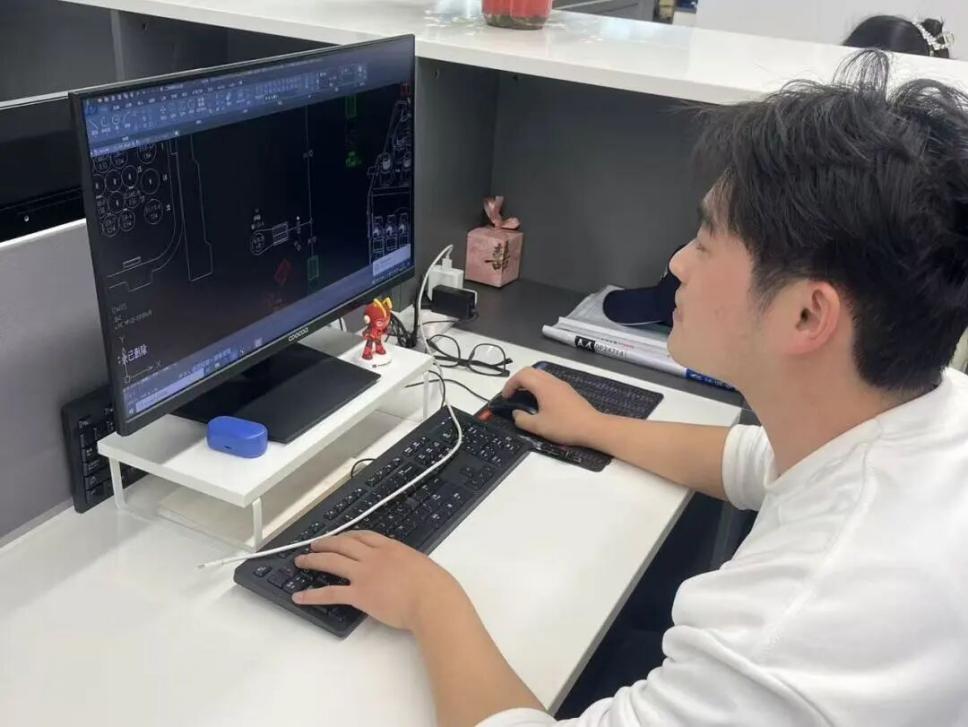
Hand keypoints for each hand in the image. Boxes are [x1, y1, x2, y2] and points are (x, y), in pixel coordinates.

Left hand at [293, 531, 466, 631]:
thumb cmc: (435, 585)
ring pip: (332, 561)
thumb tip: (406, 571)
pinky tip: (300, 596)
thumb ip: (408, 564)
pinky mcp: (359, 594)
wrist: (431, 599)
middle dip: (326, 543)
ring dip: (314, 560)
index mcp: (391, 547)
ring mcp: (364, 574)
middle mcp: (374, 556)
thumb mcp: (421, 564)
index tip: (341, 537)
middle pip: (343, 544)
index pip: (364, 536)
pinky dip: (312, 594)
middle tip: (314, 544)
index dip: (348, 536)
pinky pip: (330, 592)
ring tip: (301, 561)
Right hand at [500, 366, 601, 446]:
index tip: (505, 397)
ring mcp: (562, 385)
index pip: (521, 376)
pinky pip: (549, 382)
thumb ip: (522, 419)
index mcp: (543, 386)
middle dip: (518, 380)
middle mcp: (552, 381)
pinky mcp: (568, 391)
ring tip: (524, 397)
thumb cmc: (565, 426)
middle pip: (530, 371)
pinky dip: (539, 386)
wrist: (593, 427)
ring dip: (529, 383)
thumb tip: (516, 413)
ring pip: (540, 375)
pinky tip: (540, 401)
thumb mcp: (539, 427)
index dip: (510, 384)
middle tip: (512, 394)